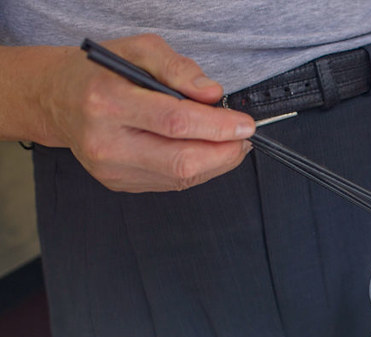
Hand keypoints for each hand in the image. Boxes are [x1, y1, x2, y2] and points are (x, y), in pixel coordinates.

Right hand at [37, 34, 254, 191]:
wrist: (56, 98)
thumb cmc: (99, 72)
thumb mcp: (138, 49)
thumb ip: (178, 68)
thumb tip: (212, 94)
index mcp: (107, 102)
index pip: (175, 122)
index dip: (218, 126)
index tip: (244, 124)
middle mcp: (106, 142)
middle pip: (182, 160)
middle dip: (224, 152)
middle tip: (242, 137)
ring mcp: (111, 169)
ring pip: (181, 177)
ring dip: (215, 162)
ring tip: (227, 142)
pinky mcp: (118, 183)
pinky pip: (171, 183)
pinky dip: (196, 168)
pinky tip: (202, 151)